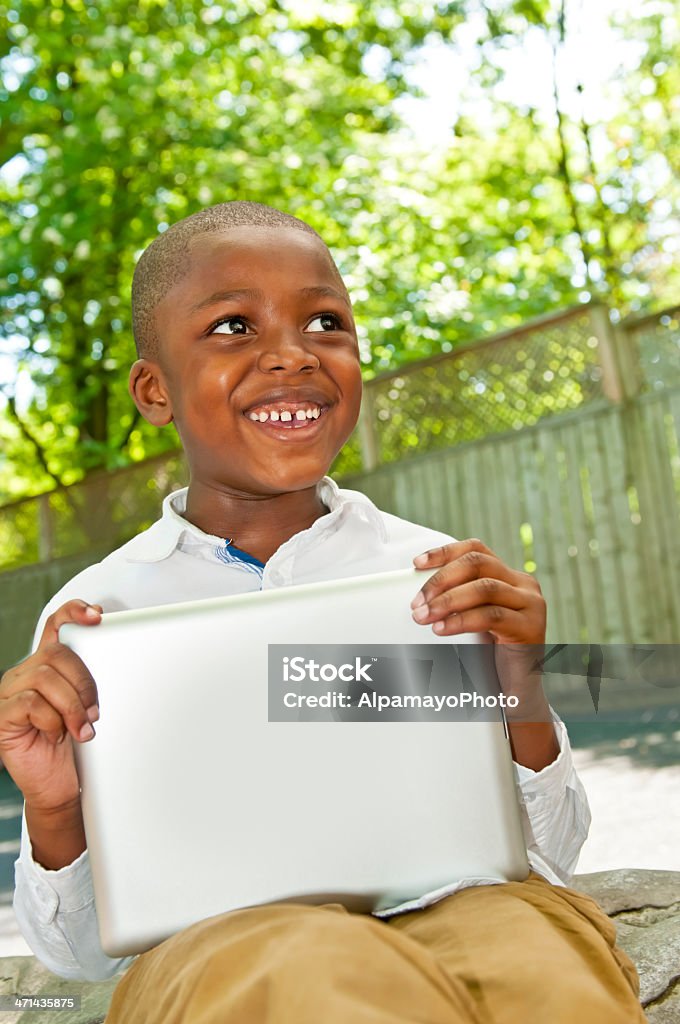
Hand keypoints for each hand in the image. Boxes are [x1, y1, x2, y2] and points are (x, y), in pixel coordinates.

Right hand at [0, 599, 101, 812]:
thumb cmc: (74, 746)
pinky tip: (57, 734)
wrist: (58, 785)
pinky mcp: (2, 717)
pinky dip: (52, 720)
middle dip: (83, 681)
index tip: (97, 615)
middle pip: (56, 654)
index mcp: (47, 666)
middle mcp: (25, 674)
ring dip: (72, 705)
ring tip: (81, 728)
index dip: (73, 612)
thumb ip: (90, 680)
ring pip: (45, 678)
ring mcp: (9, 693)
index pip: (55, 626)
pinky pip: (30, 703)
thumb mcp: (87, 706)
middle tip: (95, 710)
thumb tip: (114, 653)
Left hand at [410, 538, 545, 644]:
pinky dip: (462, 620)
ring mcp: (531, 604)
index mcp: (509, 577)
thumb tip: (421, 594)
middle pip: (478, 564)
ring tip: (424, 616)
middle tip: (417, 602)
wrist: (516, 691)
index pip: (476, 550)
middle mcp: (524, 585)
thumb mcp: (473, 618)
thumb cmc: (491, 654)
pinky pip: (491, 616)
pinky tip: (443, 628)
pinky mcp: (532, 627)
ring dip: (447, 601)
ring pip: (484, 588)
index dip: (445, 552)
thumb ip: (458, 599)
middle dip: (441, 579)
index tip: (417, 563)